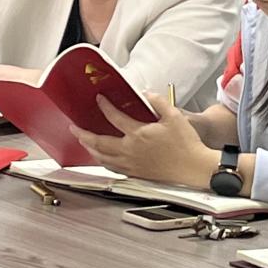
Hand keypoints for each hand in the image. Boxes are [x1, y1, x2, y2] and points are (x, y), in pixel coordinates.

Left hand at [71, 92, 218, 187]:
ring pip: (102, 157)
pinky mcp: (136, 173)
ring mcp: (131, 164)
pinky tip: (102, 158)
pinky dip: (103, 161)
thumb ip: (158, 102)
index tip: (99, 100)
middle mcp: (130, 150)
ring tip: (84, 142)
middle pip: (99, 142)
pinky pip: (112, 168)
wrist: (193, 168)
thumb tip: (146, 94)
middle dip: (83, 134)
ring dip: (90, 149)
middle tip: (74, 128)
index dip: (104, 107)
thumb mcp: (174, 116)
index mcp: (138, 134)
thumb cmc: (186, 144)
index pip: (114, 117)